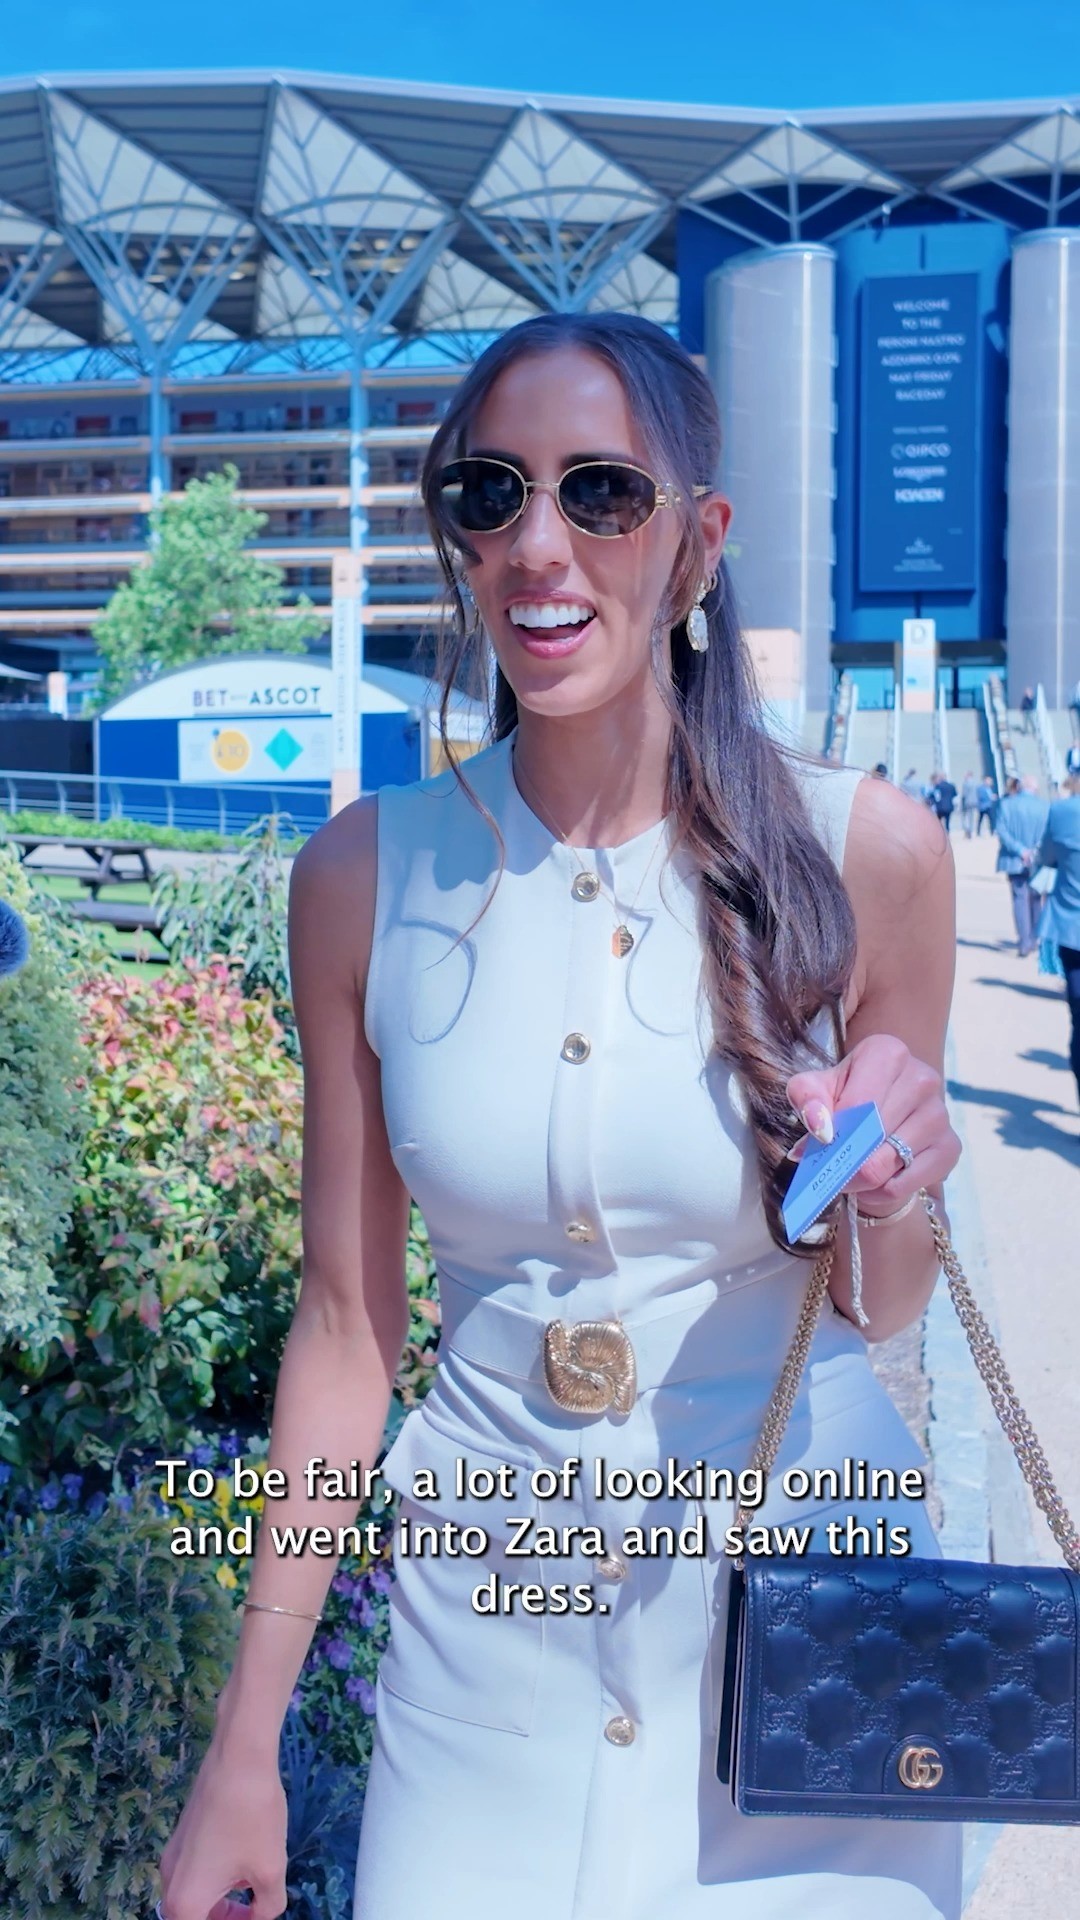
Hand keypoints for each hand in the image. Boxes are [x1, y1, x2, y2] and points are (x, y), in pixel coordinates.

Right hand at [157, 1738, 287, 1919]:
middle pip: (194, 1918)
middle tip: (254, 1911)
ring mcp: (172, 1857)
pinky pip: (195, 1873)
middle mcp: (169, 1883)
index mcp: (185, 1902)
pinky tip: (244, 1862)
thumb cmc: (253, 1817)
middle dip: (224, 1918)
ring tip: (254, 1888)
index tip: (252, 1915)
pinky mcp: (181, 1836)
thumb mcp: (270, 1871)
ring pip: (195, 1896)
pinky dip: (216, 1881)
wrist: (238, 1757)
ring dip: (221, 1903)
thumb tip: (259, 1916)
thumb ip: (266, 1910)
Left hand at [785, 1032, 960, 1217]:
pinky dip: (881, 1192)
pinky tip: (875, 1180)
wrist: (880, 1120)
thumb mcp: (814, 1089)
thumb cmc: (843, 1098)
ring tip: (850, 1171)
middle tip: (830, 1165)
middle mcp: (922, 1078)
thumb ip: (808, 1099)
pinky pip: (904, 1185)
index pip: (857, 1105)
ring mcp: (941, 1113)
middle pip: (871, 1138)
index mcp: (888, 1053)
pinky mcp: (951, 1147)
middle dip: (843, 1160)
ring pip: (886, 1165)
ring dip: (859, 1179)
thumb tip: (823, 1129)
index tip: (820, 1143)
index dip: (833, 1132)